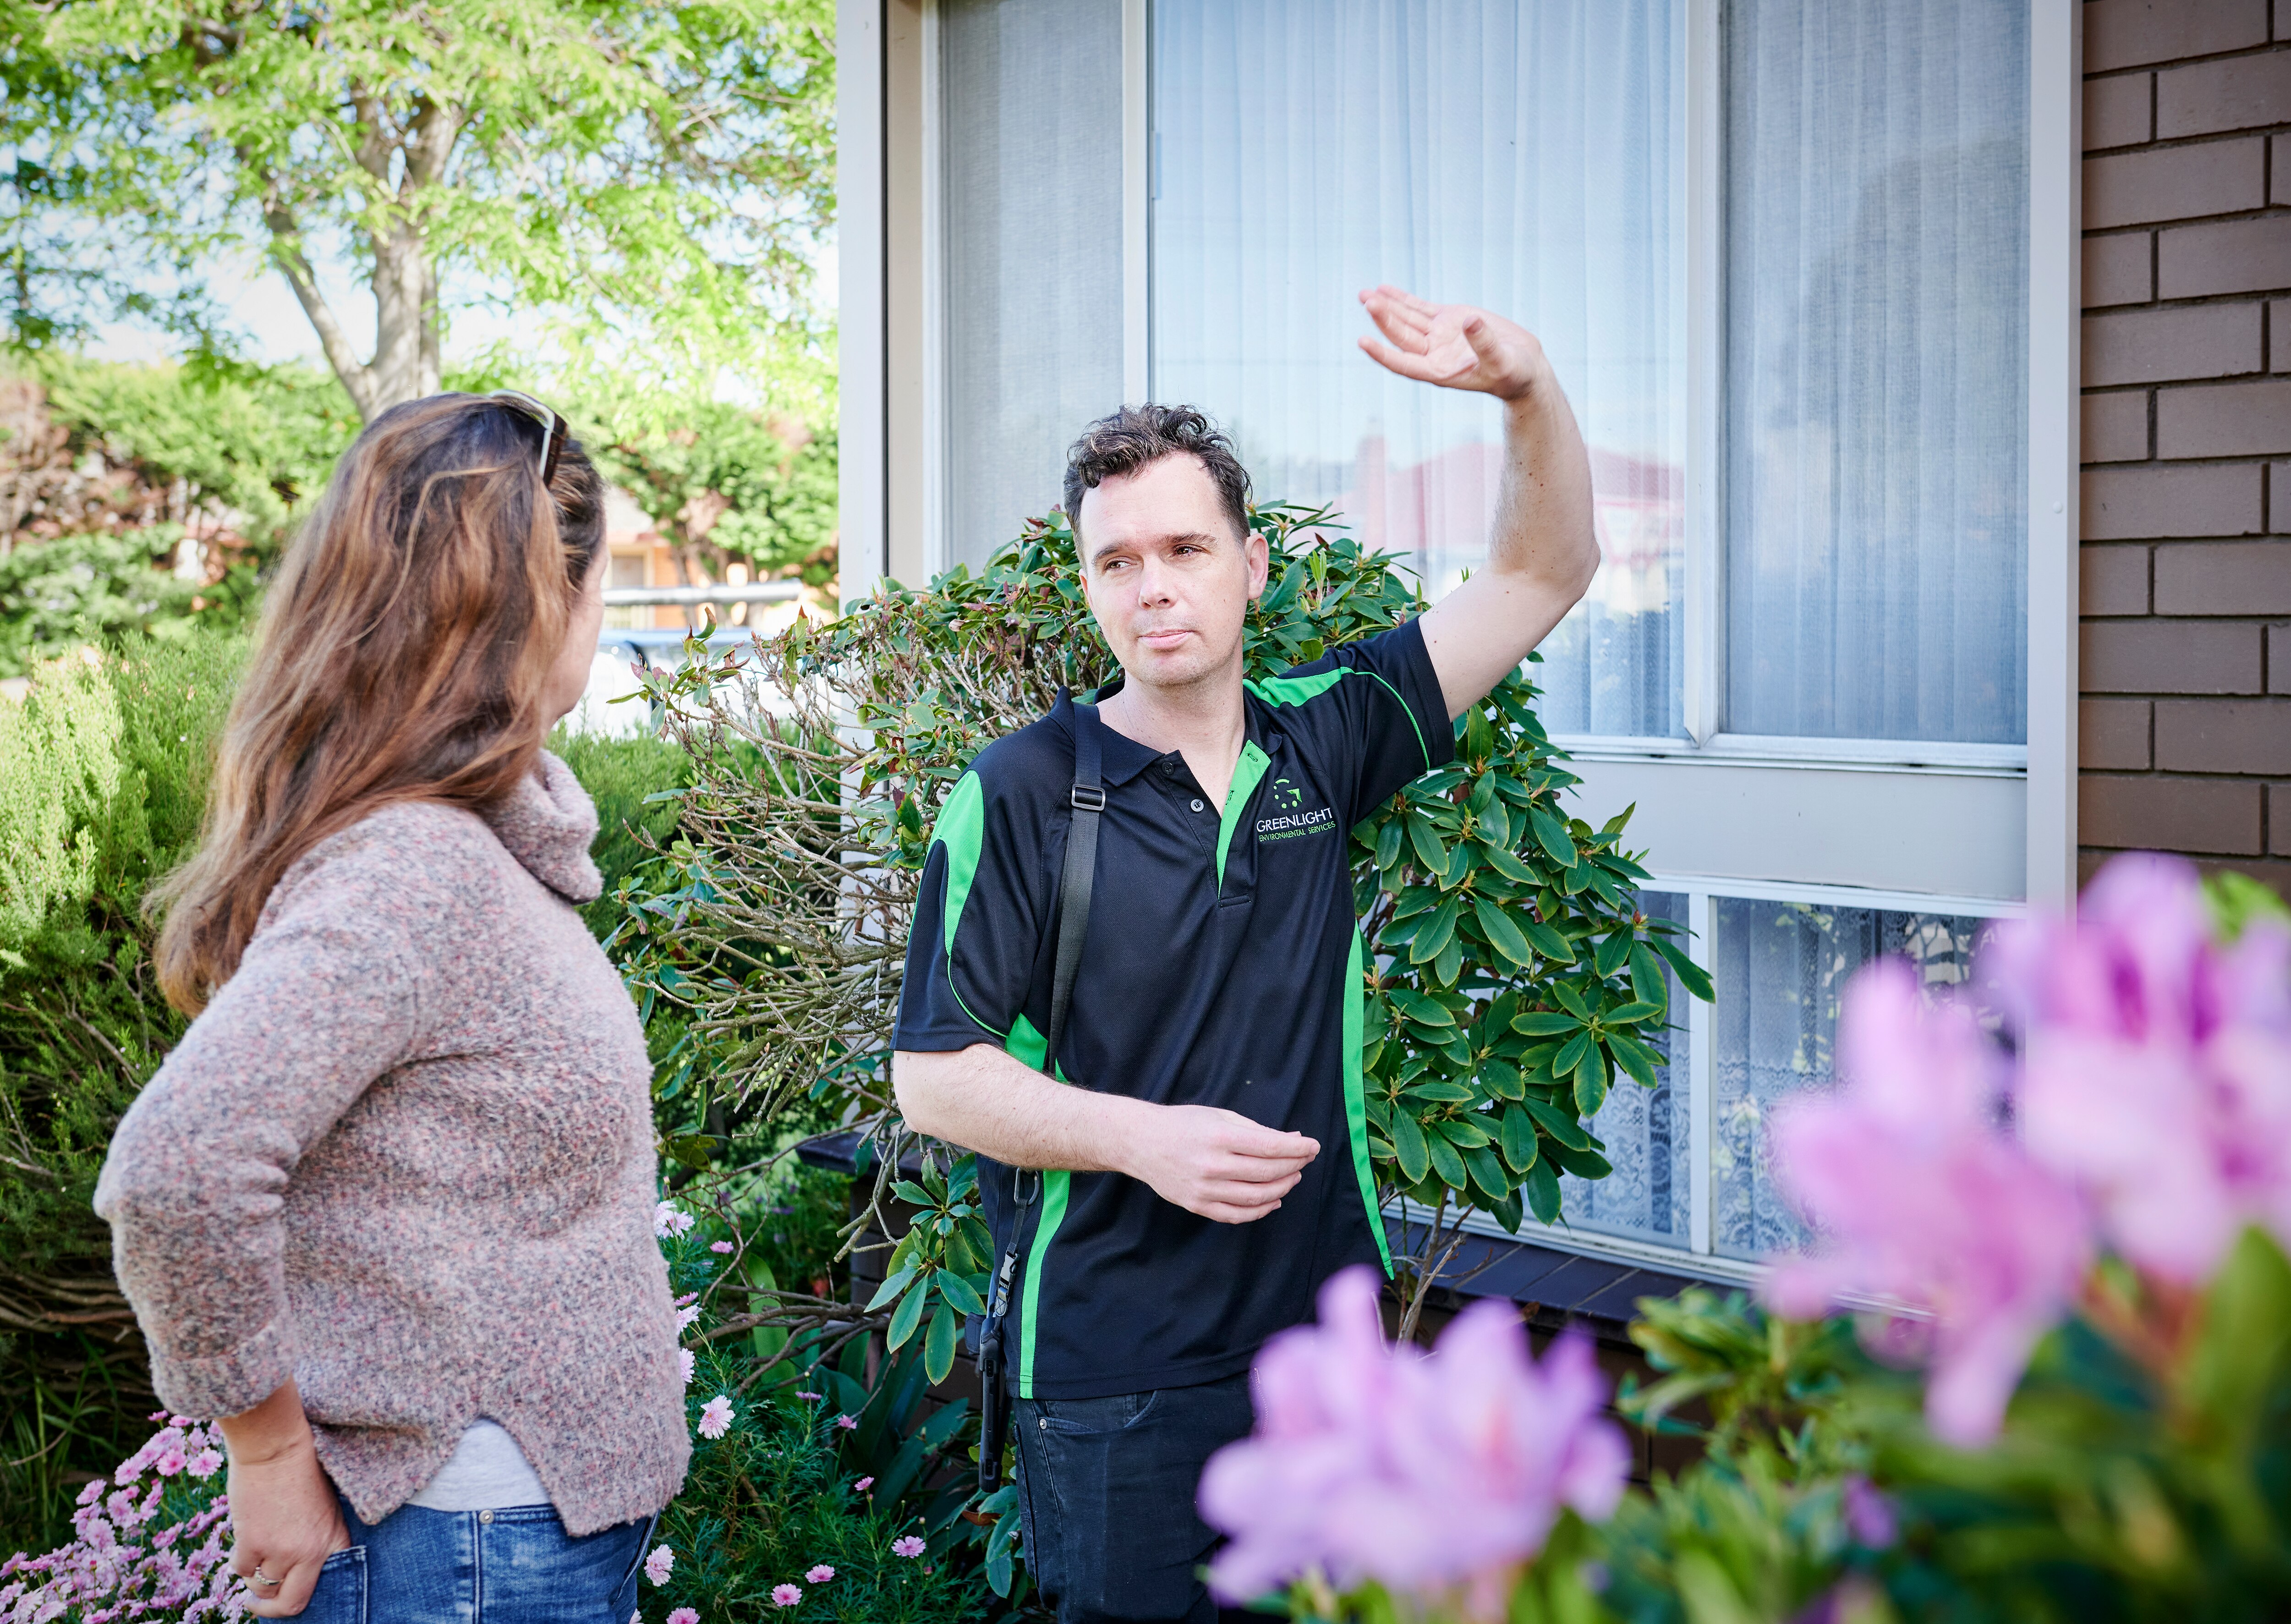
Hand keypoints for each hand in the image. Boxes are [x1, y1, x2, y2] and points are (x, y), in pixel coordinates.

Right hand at [219, 1384, 349, 1617]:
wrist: (277, 1446)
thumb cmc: (303, 1471)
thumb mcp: (326, 1508)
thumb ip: (317, 1542)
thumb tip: (294, 1573)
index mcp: (335, 1541)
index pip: (325, 1589)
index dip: (301, 1597)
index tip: (287, 1597)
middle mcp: (312, 1552)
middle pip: (291, 1604)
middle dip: (271, 1610)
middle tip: (258, 1604)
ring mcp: (282, 1550)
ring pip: (261, 1585)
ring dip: (254, 1576)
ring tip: (255, 1555)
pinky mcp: (254, 1543)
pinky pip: (241, 1569)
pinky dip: (239, 1560)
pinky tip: (245, 1541)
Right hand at [1120, 1104, 1319, 1223]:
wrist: (1141, 1142)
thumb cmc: (1184, 1124)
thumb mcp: (1220, 1115)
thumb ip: (1258, 1130)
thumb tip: (1294, 1138)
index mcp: (1219, 1136)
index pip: (1271, 1146)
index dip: (1297, 1148)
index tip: (1313, 1146)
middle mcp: (1212, 1164)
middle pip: (1267, 1172)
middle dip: (1293, 1166)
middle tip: (1304, 1160)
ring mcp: (1204, 1189)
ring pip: (1256, 1197)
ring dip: (1282, 1188)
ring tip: (1292, 1178)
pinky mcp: (1197, 1205)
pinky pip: (1236, 1215)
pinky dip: (1260, 1210)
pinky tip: (1273, 1200)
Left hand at [1357, 285, 1549, 402]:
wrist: (1523, 367)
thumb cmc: (1514, 373)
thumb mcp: (1502, 362)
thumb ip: (1485, 344)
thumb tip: (1469, 321)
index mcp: (1439, 371)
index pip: (1404, 363)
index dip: (1383, 353)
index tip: (1363, 342)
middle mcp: (1433, 354)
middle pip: (1402, 336)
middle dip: (1384, 319)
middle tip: (1368, 301)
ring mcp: (1438, 336)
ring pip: (1407, 319)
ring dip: (1386, 307)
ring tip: (1364, 293)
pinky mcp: (1447, 320)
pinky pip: (1419, 308)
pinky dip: (1403, 299)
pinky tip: (1384, 289)